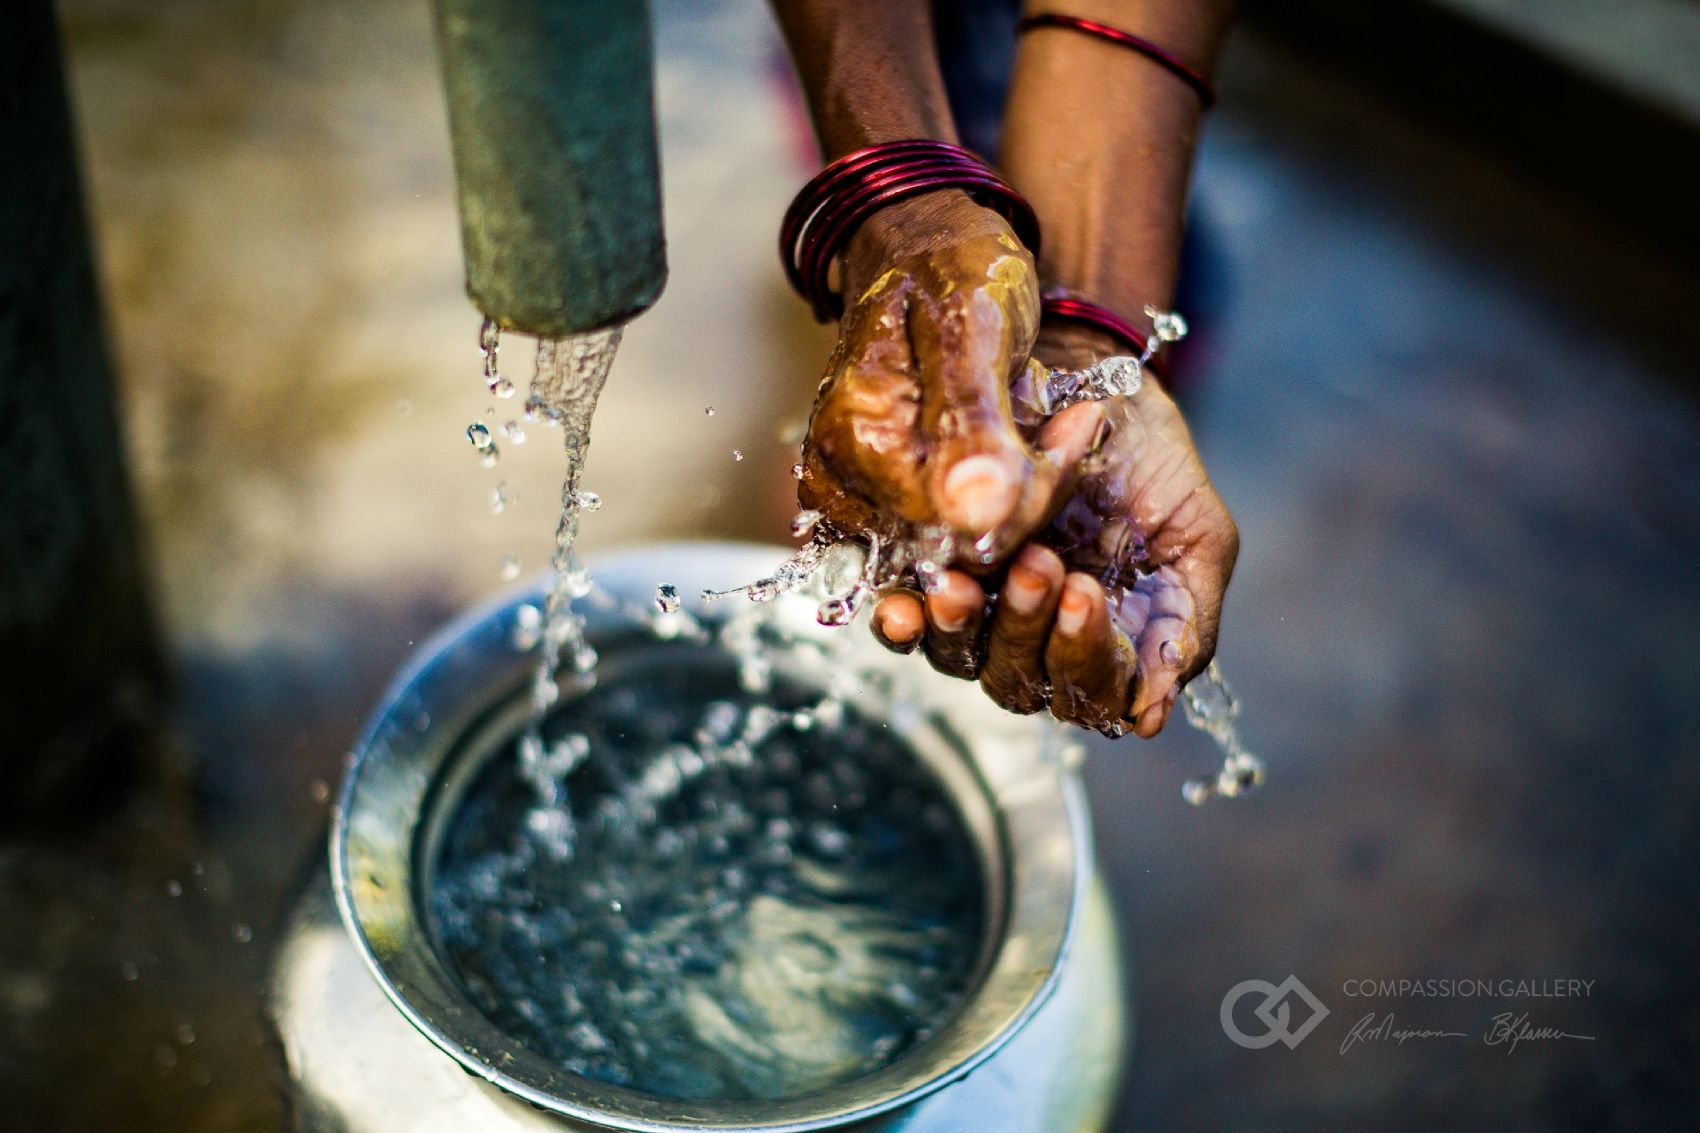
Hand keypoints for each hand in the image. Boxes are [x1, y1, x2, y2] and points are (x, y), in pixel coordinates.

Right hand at [797, 191, 1104, 560]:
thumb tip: (975, 515)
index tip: (1076, 426)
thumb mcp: (974, 326)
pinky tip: (1028, 448)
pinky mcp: (879, 497)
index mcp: (855, 442)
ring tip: (1057, 429)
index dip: (1029, 494)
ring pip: (961, 544)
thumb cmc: (951, 265)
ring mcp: (854, 494)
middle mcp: (840, 481)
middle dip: (1029, 495)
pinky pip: (953, 531)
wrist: (922, 238)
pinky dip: (1004, 498)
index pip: (956, 526)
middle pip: (955, 546)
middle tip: (1074, 424)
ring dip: (1024, 497)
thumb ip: (971, 420)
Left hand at [872, 324, 1238, 737]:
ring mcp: (980, 612)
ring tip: (965, 582)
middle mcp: (1037, 639)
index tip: (1085, 593)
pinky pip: (906, 623)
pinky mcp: (926, 578)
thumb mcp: (1194, 535)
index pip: (1091, 693)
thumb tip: (1149, 715)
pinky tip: (904, 605)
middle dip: (1028, 627)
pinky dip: (904, 622)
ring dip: (964, 627)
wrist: (1085, 371)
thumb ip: (1185, 624)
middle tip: (1040, 564)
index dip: (1086, 657)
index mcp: (1106, 642)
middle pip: (1022, 680)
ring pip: (962, 658)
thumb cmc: (1148, 456)